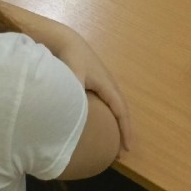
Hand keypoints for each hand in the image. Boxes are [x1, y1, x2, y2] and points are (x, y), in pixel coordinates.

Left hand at [55, 31, 132, 150]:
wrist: (63, 39)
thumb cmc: (70, 56)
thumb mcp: (73, 74)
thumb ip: (76, 90)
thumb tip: (77, 111)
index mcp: (107, 84)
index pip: (121, 110)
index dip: (125, 129)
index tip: (127, 149)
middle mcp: (108, 83)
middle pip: (121, 109)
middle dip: (123, 129)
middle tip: (120, 151)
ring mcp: (102, 81)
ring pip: (115, 105)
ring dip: (117, 122)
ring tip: (113, 140)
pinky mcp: (94, 80)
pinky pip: (107, 101)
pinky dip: (109, 114)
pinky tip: (101, 121)